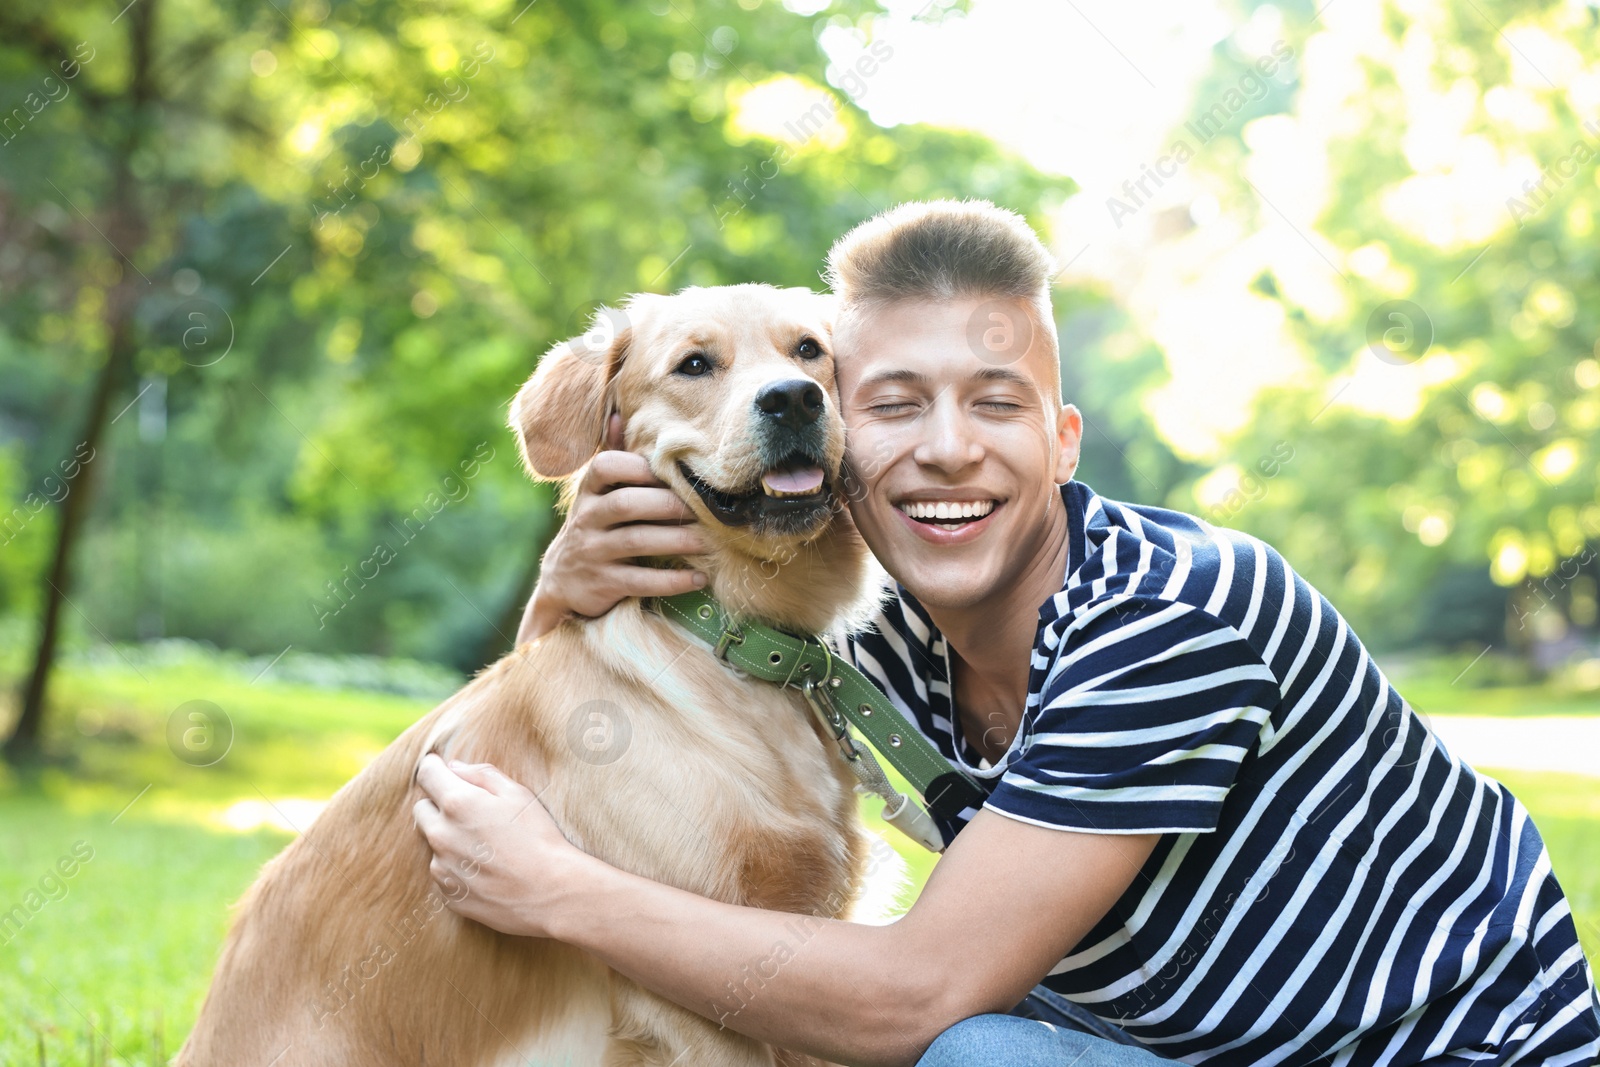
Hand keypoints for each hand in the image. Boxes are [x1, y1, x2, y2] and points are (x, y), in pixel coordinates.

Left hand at [412, 753, 584, 937]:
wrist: (551, 892)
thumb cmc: (539, 838)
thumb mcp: (518, 794)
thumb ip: (481, 774)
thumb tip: (453, 767)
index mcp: (458, 803)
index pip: (426, 774)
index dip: (435, 768)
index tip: (443, 770)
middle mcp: (441, 835)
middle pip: (421, 809)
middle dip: (439, 805)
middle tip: (472, 813)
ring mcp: (441, 867)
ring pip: (433, 843)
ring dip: (449, 839)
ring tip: (486, 847)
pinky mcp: (448, 894)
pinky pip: (443, 872)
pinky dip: (457, 867)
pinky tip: (486, 870)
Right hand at [519, 414, 709, 642]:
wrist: (561, 581)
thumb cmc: (594, 525)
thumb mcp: (596, 493)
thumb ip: (612, 457)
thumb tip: (620, 413)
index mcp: (590, 491)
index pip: (606, 467)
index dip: (636, 466)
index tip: (668, 470)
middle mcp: (587, 518)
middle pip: (626, 504)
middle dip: (666, 504)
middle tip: (702, 509)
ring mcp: (593, 552)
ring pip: (635, 541)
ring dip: (675, 541)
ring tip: (708, 542)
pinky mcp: (602, 584)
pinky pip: (639, 580)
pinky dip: (671, 581)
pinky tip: (699, 578)